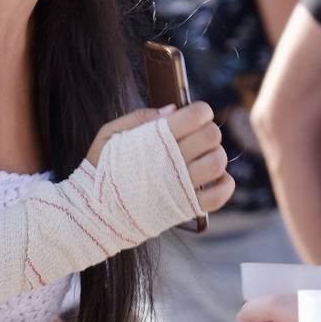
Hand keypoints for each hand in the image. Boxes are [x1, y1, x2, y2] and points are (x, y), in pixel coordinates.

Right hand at [88, 102, 233, 212]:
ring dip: (216, 156)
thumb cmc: (101, 168)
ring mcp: (181, 186)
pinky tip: (216, 179)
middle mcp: (173, 161)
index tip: (193, 117)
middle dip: (208, 131)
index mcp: (156, 139)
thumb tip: (173, 109)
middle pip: (212, 135)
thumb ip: (139, 118)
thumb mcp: (110, 134)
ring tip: (202, 159)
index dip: (201, 111)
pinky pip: (219, 195)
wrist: (95, 212)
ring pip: (218, 162)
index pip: (197, 114)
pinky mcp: (186, 207)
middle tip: (196, 138)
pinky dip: (225, 185)